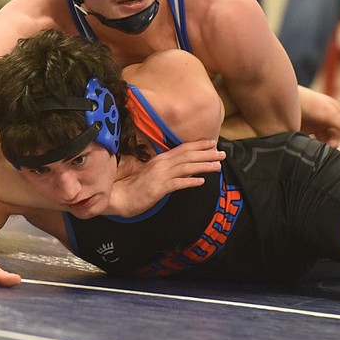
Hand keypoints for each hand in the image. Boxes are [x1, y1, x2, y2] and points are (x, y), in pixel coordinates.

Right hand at [107, 140, 225, 216]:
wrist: (118, 197)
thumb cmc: (134, 187)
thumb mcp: (153, 174)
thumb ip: (169, 170)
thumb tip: (188, 170)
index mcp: (160, 160)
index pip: (182, 149)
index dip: (198, 145)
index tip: (212, 142)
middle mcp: (161, 164)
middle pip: (187, 156)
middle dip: (206, 153)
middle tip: (221, 154)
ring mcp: (159, 176)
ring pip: (185, 167)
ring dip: (203, 166)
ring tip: (217, 166)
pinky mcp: (158, 188)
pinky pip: (177, 183)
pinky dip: (189, 181)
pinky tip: (201, 182)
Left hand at [298, 87, 339, 149]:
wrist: (284, 101)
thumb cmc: (309, 103)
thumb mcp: (328, 112)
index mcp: (335, 112)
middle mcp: (327, 119)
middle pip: (336, 136)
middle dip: (335, 142)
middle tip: (330, 147)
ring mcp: (316, 125)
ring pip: (325, 140)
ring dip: (325, 145)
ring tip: (320, 148)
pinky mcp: (306, 131)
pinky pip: (314, 141)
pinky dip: (316, 146)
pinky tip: (312, 147)